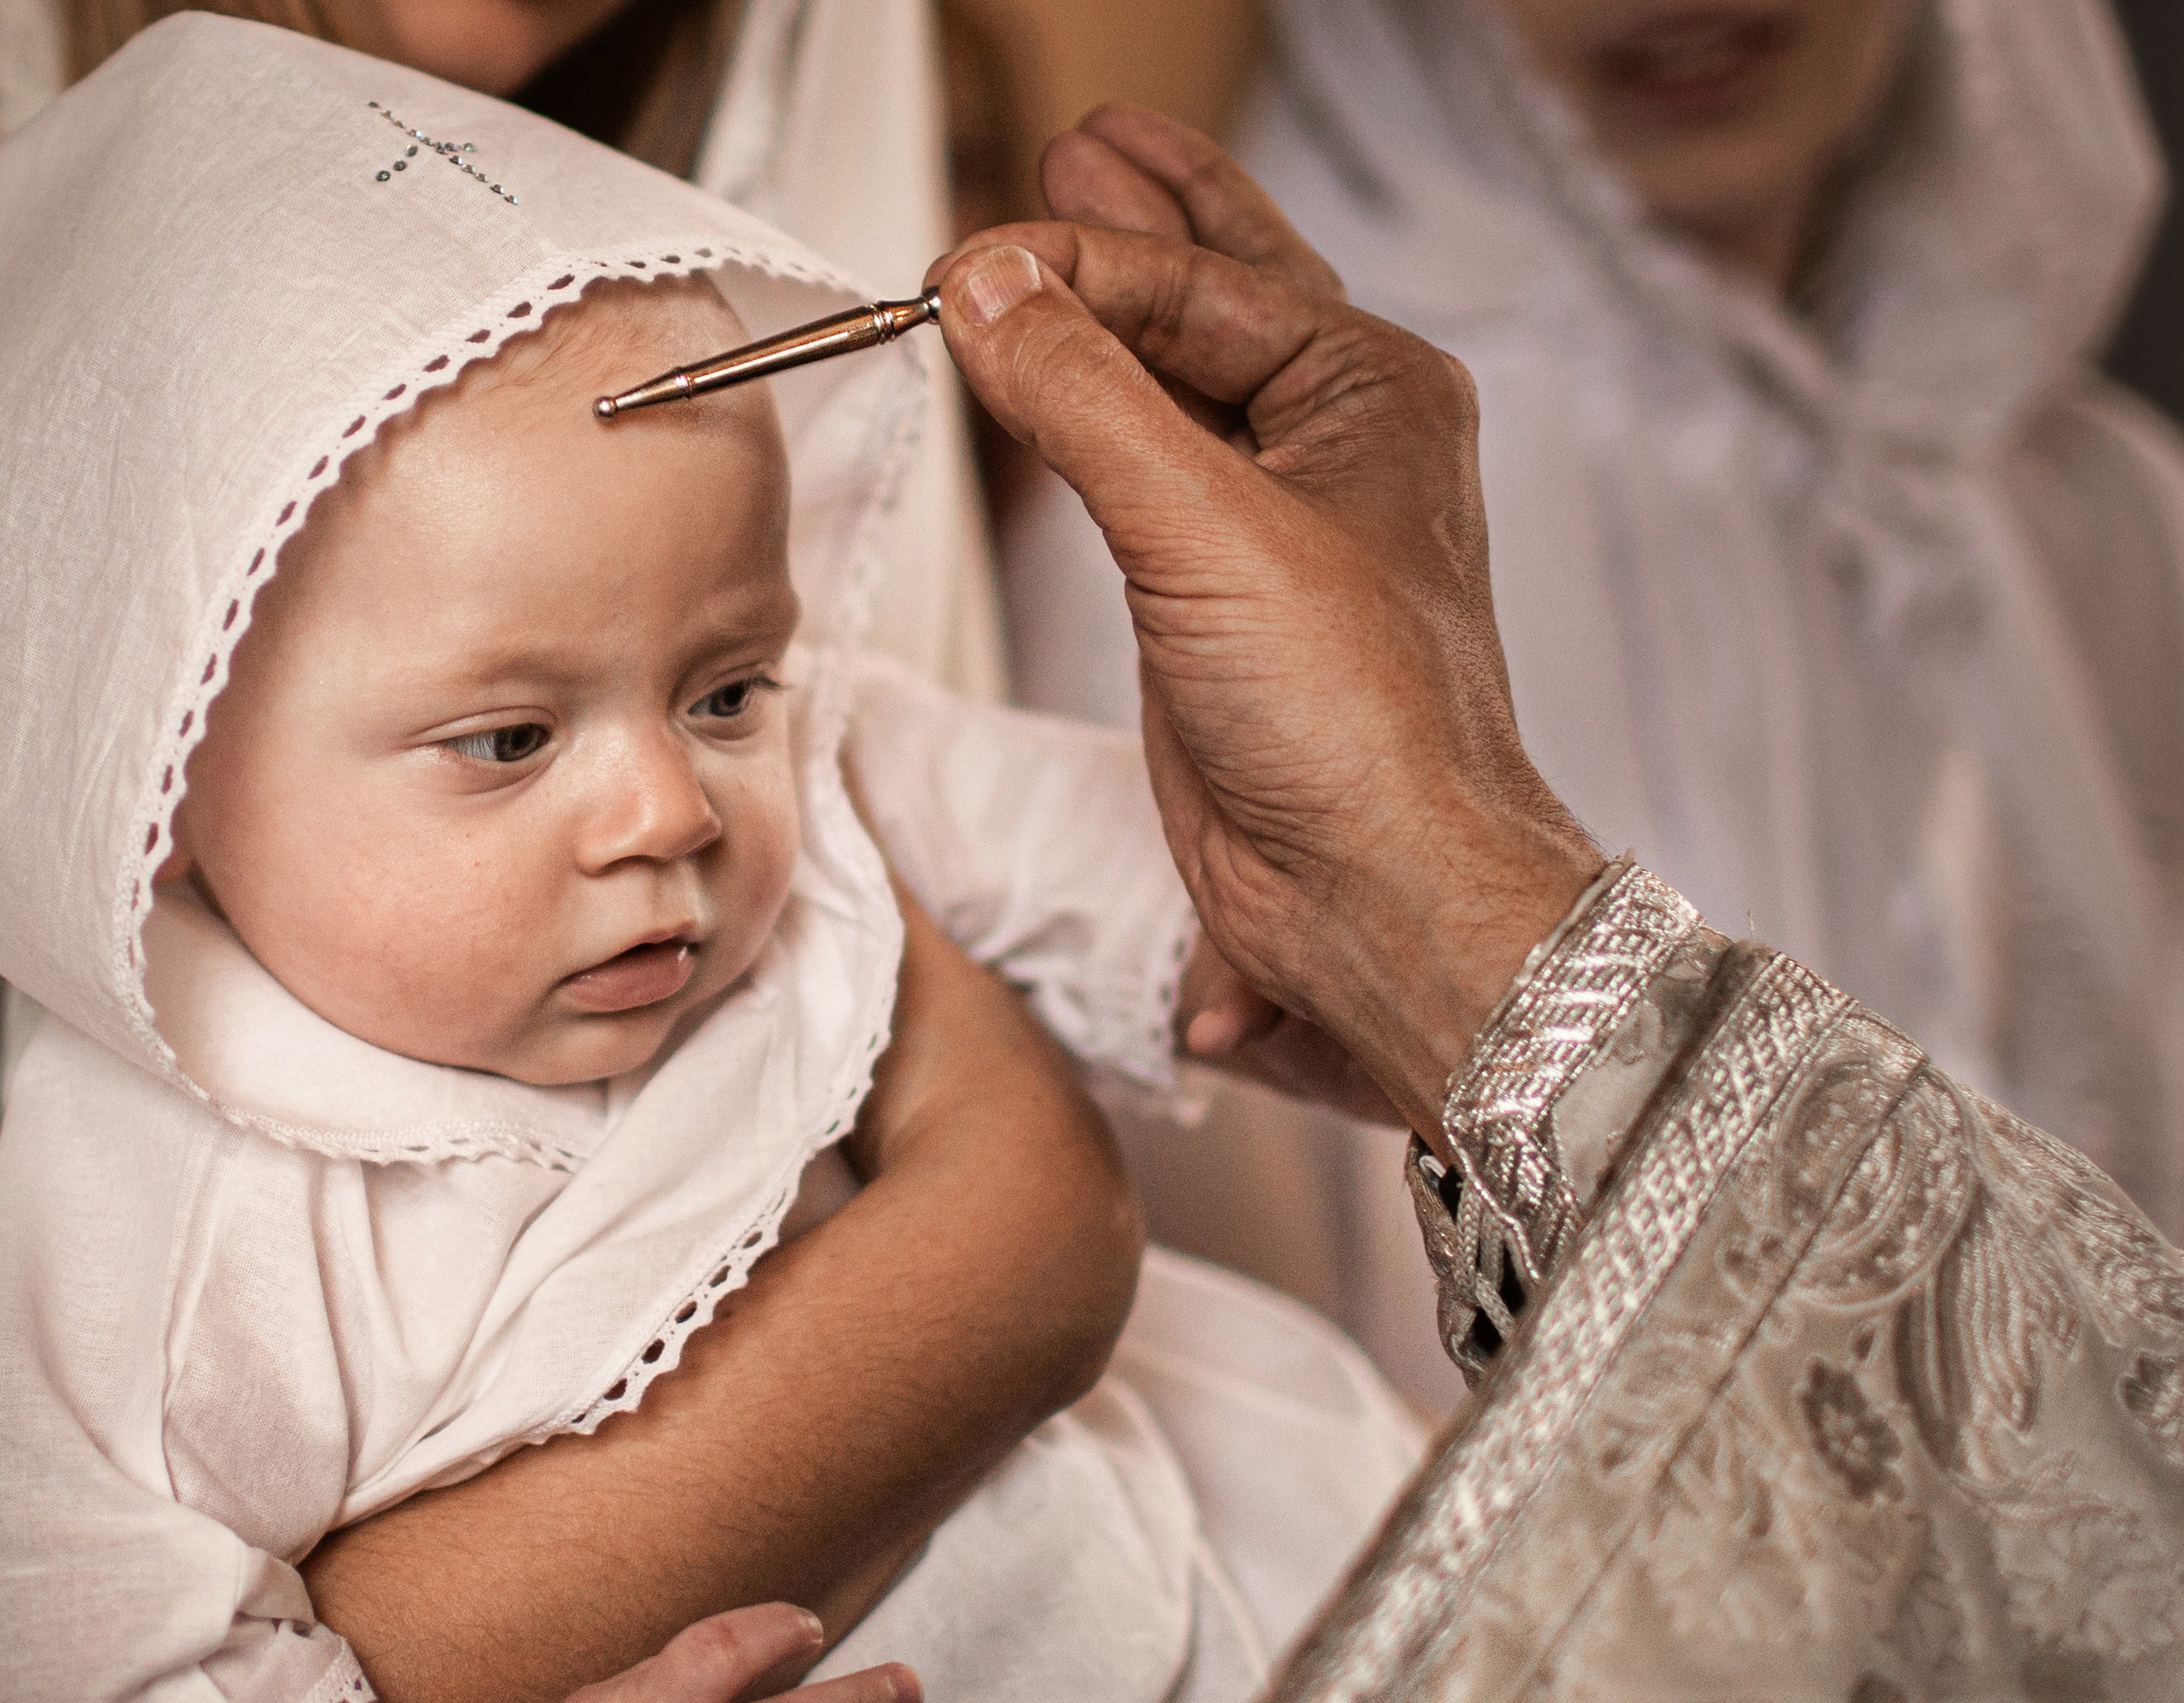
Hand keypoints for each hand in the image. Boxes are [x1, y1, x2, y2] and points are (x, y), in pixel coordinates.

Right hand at [930, 109, 1603, 1146]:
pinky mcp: (1218, 611)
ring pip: (1178, 390)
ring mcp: (1274, 533)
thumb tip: (990, 292)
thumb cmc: (1360, 729)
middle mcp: (1334, 451)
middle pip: (1215, 300)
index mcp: (1372, 396)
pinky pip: (1143, 483)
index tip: (966, 260)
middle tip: (1077, 153)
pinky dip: (1091, 430)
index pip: (1199, 281)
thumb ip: (1087, 400)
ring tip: (1058, 240)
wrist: (1379, 897)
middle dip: (1141, 228)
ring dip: (1110, 322)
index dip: (1077, 256)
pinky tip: (1061, 394)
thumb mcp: (1208, 531)